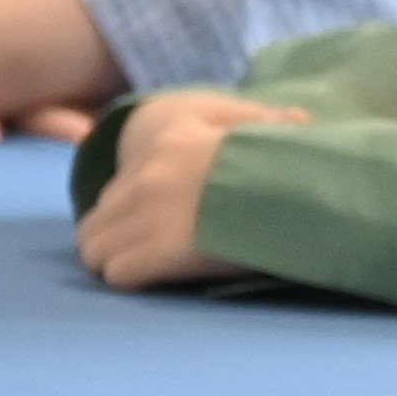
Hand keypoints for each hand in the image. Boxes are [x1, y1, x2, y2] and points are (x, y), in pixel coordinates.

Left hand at [79, 88, 307, 291]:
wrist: (301, 190)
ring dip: (116, 261)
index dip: (129, 209)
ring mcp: (148, 212)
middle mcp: (147, 174)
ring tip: (145, 270)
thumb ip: (259, 123)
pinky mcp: (158, 250)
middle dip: (114, 238)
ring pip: (95, 248)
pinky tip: (157, 278)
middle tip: (143, 252)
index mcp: (169, 139)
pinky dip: (132, 279)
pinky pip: (116, 273)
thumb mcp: (267, 132)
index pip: (116, 185)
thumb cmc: (290, 165)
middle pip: (97, 219)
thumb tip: (295, 117)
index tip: (154, 221)